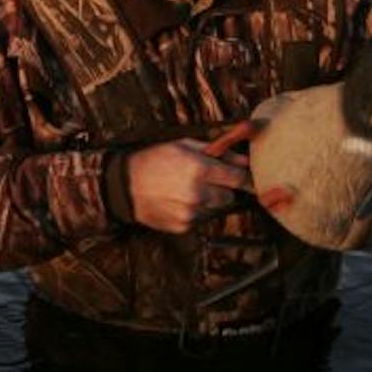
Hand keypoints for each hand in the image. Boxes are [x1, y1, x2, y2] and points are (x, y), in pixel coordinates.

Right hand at [126, 137, 252, 233]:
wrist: (125, 185)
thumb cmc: (155, 160)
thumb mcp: (185, 146)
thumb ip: (218, 153)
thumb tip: (245, 160)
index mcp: (200, 169)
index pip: (238, 178)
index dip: (244, 177)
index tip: (245, 177)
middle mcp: (198, 194)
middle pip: (229, 196)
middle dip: (222, 188)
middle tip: (205, 180)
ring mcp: (191, 213)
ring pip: (215, 209)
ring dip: (208, 201)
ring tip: (187, 190)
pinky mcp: (183, 226)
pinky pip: (200, 219)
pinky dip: (195, 212)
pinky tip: (178, 201)